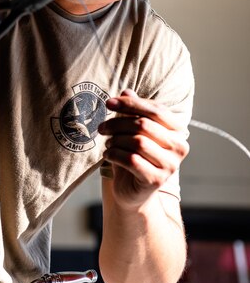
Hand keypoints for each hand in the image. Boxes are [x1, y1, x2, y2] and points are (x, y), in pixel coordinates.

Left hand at [98, 88, 188, 208]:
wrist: (132, 191)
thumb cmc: (134, 155)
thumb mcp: (132, 131)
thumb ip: (132, 112)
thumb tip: (126, 91)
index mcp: (177, 130)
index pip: (156, 109)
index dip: (131, 104)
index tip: (109, 102)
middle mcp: (179, 147)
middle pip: (144, 125)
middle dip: (118, 123)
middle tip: (102, 128)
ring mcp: (170, 165)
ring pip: (138, 142)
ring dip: (116, 140)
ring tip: (108, 143)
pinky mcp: (157, 180)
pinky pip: (131, 160)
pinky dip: (114, 154)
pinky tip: (108, 155)